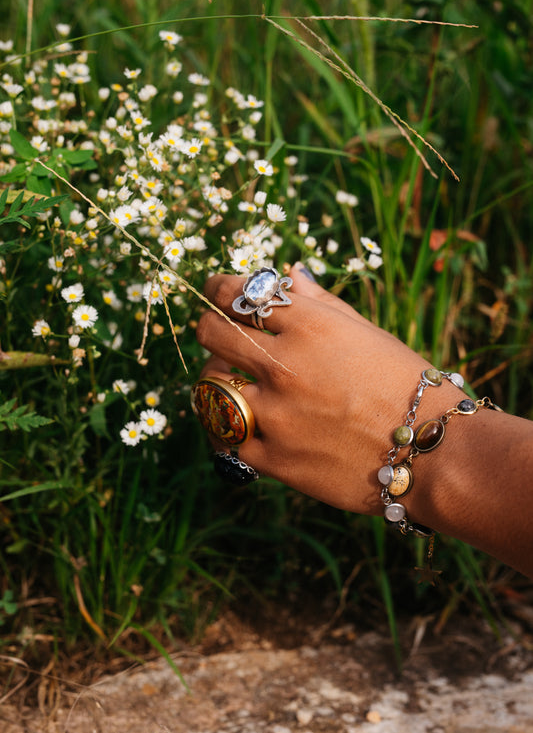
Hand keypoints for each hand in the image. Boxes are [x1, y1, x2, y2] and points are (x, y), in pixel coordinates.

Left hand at [196, 263, 463, 515]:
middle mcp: (286, 365)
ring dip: (216, 377)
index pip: (239, 293)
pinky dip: (226, 427)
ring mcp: (276, 415)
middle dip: (209, 326)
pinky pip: (225, 437)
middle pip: (211, 332)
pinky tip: (237, 421)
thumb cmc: (405, 385)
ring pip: (210, 384)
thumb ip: (320, 302)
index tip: (217, 291)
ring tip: (233, 380)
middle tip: (218, 333)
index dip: (219, 288)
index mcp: (311, 326)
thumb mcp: (365, 333)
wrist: (433, 453)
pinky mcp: (274, 459)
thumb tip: (289, 272)